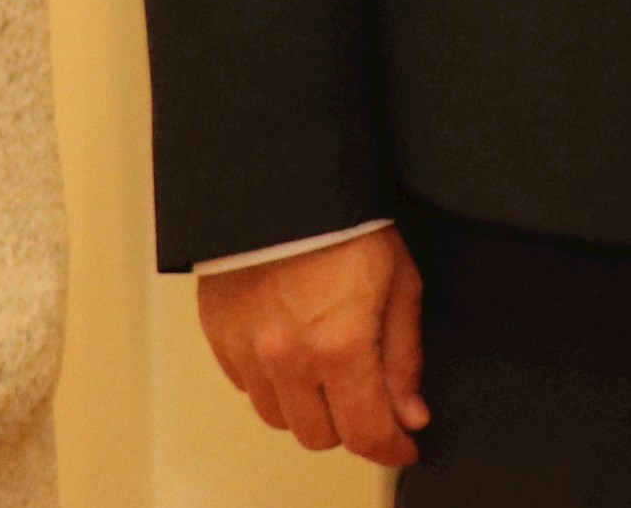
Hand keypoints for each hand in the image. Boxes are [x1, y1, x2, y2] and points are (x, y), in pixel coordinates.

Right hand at [196, 225, 426, 468]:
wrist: (283, 182)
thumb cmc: (347, 223)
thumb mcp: (399, 283)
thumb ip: (403, 357)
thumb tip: (410, 413)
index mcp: (341, 346)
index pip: (364, 432)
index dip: (389, 448)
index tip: (402, 446)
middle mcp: (289, 358)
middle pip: (318, 435)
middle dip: (349, 424)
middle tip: (366, 396)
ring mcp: (248, 351)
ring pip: (279, 417)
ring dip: (307, 407)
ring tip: (327, 369)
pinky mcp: (220, 338)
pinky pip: (247, 387)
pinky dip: (272, 382)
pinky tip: (292, 350)